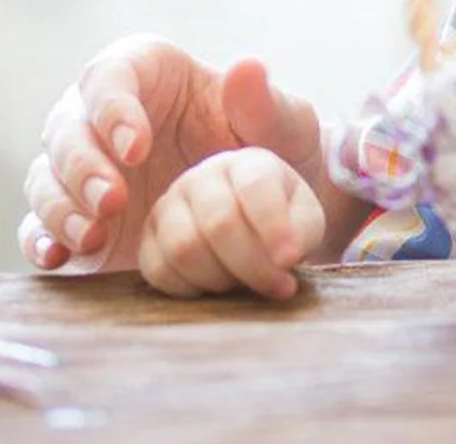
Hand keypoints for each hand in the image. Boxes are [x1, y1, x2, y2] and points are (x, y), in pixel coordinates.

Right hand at [17, 36, 326, 273]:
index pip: (109, 76)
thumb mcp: (281, 122)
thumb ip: (262, 101)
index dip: (113, 109)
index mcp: (146, 71)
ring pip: (46, 177)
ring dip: (63, 205)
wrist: (264, 205)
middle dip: (83, 165)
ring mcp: (84, 166)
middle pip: (66, 128)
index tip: (138, 147)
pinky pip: (38, 225)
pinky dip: (41, 239)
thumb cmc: (271, 144)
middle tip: (115, 201)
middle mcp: (101, 114)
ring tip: (97, 233)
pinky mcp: (75, 216)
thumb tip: (247, 67)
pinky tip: (59, 256)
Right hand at [138, 148, 326, 298]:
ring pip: (184, 247)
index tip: (290, 260)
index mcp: (250, 163)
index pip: (256, 186)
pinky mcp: (148, 238)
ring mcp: (171, 204)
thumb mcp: (307, 220)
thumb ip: (303, 230)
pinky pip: (157, 270)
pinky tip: (215, 291)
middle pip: (219, 222)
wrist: (253, 235)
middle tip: (277, 286)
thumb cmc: (285, 225)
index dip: (273, 227)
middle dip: (252, 265)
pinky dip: (190, 290)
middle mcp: (205, 176)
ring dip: (220, 279)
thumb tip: (283, 258)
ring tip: (245, 285)